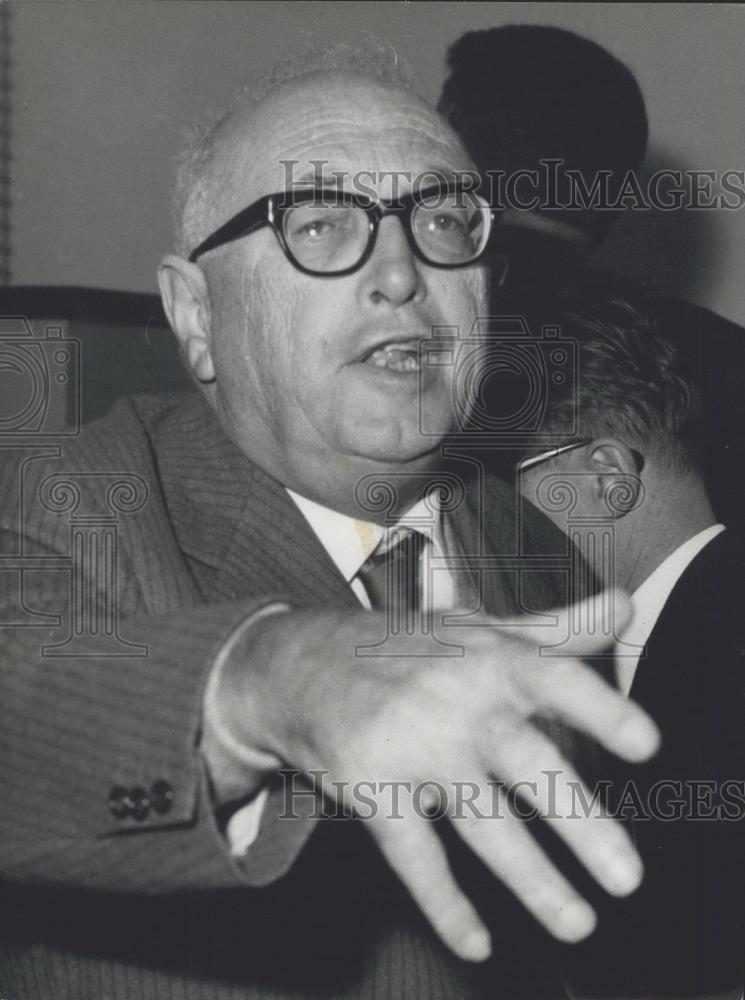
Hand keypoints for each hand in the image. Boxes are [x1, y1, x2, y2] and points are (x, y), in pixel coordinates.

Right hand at [217, 591, 659, 961]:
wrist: (301, 665)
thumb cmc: (406, 647)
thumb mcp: (480, 629)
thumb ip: (557, 628)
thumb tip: (625, 607)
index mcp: (492, 662)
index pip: (554, 681)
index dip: (600, 710)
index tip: (645, 745)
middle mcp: (457, 704)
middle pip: (526, 764)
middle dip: (578, 821)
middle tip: (626, 876)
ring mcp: (412, 749)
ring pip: (479, 822)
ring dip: (531, 879)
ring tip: (577, 924)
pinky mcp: (372, 788)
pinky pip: (413, 854)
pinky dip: (444, 903)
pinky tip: (476, 942)